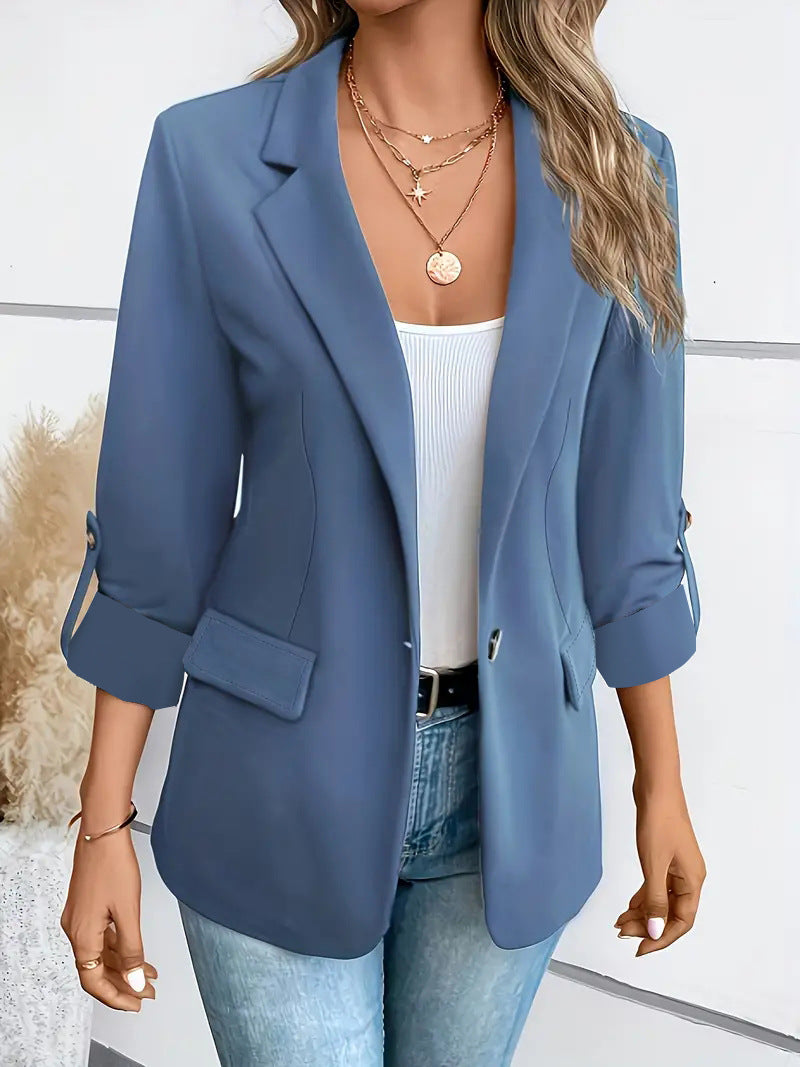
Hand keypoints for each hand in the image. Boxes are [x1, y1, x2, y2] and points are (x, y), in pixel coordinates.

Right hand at [61, 824, 157, 1009]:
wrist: (102, 833)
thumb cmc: (112, 865)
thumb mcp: (128, 911)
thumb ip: (133, 949)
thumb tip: (137, 980)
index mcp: (82, 936)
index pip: (94, 981)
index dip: (116, 996)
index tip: (136, 1003)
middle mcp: (76, 930)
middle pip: (97, 971)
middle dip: (124, 984)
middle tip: (147, 993)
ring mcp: (80, 919)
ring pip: (101, 954)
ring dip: (124, 966)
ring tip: (149, 974)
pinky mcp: (87, 908)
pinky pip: (102, 938)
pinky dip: (120, 948)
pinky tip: (137, 951)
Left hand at [614, 775, 705, 955]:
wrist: (656, 788)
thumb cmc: (658, 822)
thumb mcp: (654, 865)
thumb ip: (654, 900)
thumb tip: (655, 931)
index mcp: (693, 882)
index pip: (681, 922)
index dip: (661, 938)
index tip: (640, 949)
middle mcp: (688, 877)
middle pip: (671, 913)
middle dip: (647, 926)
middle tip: (621, 932)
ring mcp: (677, 867)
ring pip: (661, 900)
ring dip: (642, 913)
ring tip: (619, 922)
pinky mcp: (665, 857)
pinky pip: (656, 886)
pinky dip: (643, 897)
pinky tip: (628, 906)